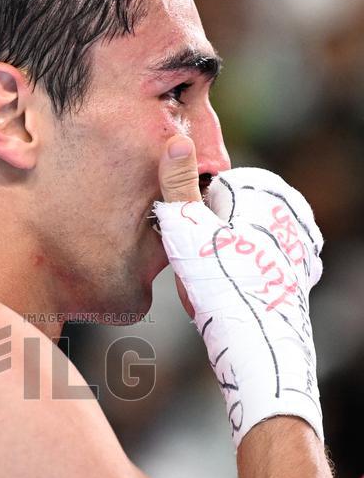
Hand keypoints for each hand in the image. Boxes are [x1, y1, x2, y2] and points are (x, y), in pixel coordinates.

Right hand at [155, 135, 323, 447]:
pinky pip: (258, 265)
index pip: (208, 190)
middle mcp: (288, 206)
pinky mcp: (302, 268)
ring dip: (224, 259)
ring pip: (240, 241)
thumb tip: (175, 135)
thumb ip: (177, 182)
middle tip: (199, 272)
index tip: (187, 247)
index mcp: (263, 187)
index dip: (189, 220)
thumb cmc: (219, 283)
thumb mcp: (187, 227)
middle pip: (227, 215)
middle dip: (208, 240)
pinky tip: (234, 296)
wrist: (258, 341)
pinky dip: (245, 276)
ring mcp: (299, 238)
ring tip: (215, 287)